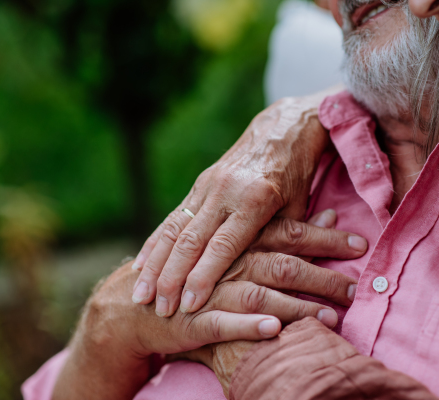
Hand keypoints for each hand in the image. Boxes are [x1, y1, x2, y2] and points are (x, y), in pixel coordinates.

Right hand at [53, 247, 356, 399]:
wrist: (130, 299)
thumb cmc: (197, 260)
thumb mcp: (240, 233)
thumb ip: (283, 225)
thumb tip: (331, 219)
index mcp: (234, 225)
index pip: (289, 232)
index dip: (326, 240)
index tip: (361, 246)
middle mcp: (222, 252)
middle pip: (279, 262)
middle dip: (319, 278)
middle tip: (354, 292)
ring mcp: (205, 284)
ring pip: (256, 291)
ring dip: (294, 306)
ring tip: (329, 319)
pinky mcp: (188, 313)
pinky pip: (219, 320)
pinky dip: (247, 326)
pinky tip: (274, 333)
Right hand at [132, 91, 340, 315]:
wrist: (282, 129)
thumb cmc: (297, 174)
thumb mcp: (299, 205)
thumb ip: (284, 238)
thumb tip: (274, 276)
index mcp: (255, 198)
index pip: (224, 243)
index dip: (205, 274)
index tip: (189, 302)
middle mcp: (225, 191)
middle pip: (192, 239)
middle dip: (172, 276)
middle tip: (158, 307)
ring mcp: (208, 185)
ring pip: (175, 229)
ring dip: (155, 264)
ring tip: (138, 293)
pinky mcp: (199, 184)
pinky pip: (172, 218)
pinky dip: (155, 244)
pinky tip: (140, 264)